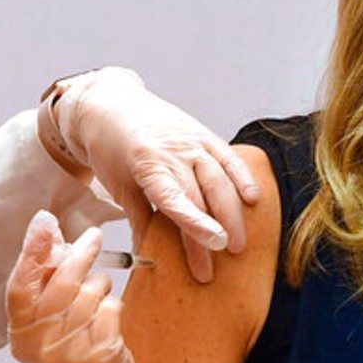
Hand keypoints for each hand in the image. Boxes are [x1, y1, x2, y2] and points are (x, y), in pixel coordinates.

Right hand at [6, 211, 136, 362]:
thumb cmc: (67, 357)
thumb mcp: (44, 326)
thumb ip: (43, 285)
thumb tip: (48, 232)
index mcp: (21, 333)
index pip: (20, 286)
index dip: (32, 251)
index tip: (46, 222)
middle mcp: (40, 344)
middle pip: (61, 283)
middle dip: (81, 255)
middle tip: (93, 238)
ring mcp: (70, 352)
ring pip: (90, 293)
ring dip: (100, 287)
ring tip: (98, 297)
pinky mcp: (101, 357)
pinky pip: (111, 310)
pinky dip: (114, 307)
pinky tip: (108, 319)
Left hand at [44, 67, 261, 283]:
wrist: (109, 104)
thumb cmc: (109, 147)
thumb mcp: (118, 185)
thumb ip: (139, 219)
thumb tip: (148, 257)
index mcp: (147, 164)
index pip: (176, 199)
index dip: (197, 224)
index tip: (215, 245)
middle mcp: (174, 150)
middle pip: (202, 196)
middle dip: (216, 230)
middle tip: (224, 259)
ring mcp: (191, 140)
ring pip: (221, 179)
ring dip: (233, 212)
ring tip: (239, 243)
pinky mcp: (203, 133)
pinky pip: (228, 157)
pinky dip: (243, 178)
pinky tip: (253, 199)